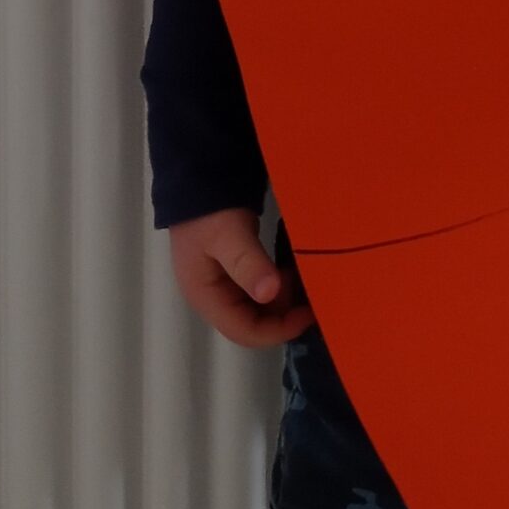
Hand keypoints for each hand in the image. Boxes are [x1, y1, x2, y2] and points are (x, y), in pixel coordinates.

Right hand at [168, 207, 315, 347]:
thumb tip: (270, 293)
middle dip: (283, 316)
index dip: (278, 330)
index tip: (309, 314)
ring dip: (282, 302)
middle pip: (252, 324)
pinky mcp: (233, 270)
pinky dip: (277, 287)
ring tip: (304, 279)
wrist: (198, 176)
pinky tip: (292, 271)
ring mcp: (222, 284)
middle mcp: (212, 297)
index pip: (244, 332)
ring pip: (257, 308)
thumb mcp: (229, 236)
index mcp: (205, 297)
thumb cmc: (210, 209)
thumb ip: (248, 264)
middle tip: (310, 293)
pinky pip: (259, 291)